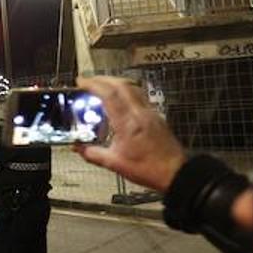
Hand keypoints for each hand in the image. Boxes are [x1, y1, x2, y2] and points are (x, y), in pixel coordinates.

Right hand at [74, 75, 185, 192]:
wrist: (175, 172)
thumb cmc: (149, 169)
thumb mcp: (115, 164)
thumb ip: (93, 154)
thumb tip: (78, 148)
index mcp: (128, 123)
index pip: (109, 95)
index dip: (94, 85)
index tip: (82, 82)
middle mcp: (140, 113)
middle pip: (121, 84)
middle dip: (103, 79)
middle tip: (89, 81)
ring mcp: (150, 113)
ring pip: (132, 87)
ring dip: (115, 82)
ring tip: (103, 86)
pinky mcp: (155, 116)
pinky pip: (139, 96)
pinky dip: (126, 92)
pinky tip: (120, 101)